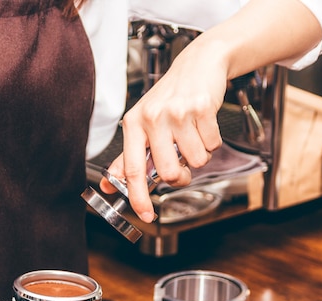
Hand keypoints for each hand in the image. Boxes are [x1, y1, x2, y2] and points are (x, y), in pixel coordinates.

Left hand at [101, 39, 226, 222]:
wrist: (197, 64)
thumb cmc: (168, 99)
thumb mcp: (141, 123)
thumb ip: (128, 156)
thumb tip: (109, 184)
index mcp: (133, 124)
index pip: (133, 169)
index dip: (138, 197)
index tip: (145, 215)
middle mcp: (152, 118)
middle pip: (168, 172)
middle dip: (180, 176)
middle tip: (181, 165)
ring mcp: (177, 113)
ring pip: (195, 161)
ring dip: (198, 156)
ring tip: (192, 135)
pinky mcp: (202, 108)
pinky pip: (212, 145)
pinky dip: (211, 141)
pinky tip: (203, 125)